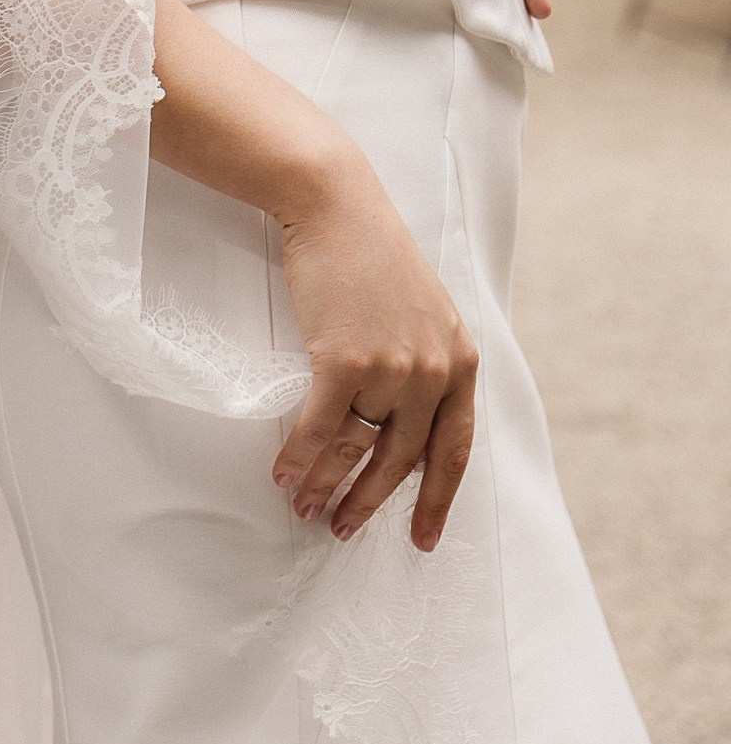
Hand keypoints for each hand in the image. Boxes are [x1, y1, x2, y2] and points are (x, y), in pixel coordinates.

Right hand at [273, 139, 478, 552]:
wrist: (335, 204)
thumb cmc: (371, 253)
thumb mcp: (423, 310)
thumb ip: (427, 363)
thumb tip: (404, 424)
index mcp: (460, 362)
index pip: (455, 451)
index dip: (437, 501)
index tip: (421, 538)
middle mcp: (434, 371)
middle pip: (403, 461)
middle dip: (370, 503)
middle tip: (343, 530)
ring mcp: (391, 368)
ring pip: (357, 449)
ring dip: (327, 486)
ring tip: (306, 509)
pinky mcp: (344, 359)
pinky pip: (321, 426)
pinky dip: (299, 456)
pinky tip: (283, 473)